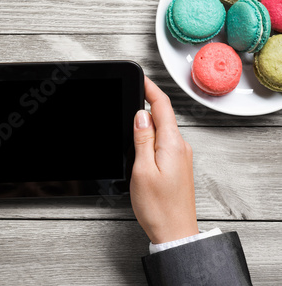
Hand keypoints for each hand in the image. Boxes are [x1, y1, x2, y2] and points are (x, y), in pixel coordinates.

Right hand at [130, 76, 197, 243]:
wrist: (175, 232)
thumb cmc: (158, 207)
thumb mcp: (142, 169)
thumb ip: (143, 139)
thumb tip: (141, 115)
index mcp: (172, 145)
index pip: (163, 107)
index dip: (151, 89)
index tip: (141, 78)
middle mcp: (181, 147)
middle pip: (164, 115)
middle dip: (147, 103)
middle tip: (130, 94)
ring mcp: (182, 156)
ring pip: (164, 129)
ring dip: (149, 120)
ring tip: (131, 119)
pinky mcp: (179, 165)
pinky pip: (165, 142)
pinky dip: (152, 134)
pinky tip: (141, 141)